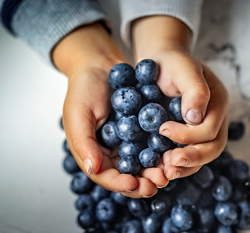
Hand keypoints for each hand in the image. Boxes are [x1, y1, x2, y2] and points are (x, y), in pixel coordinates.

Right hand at [53, 23, 167, 197]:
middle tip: (157, 184)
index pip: (104, 176)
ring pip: (141, 165)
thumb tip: (92, 169)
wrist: (100, 66)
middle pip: (126, 175)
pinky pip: (151, 147)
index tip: (134, 183)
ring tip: (167, 174)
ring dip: (154, 172)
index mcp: (92, 152)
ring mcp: (126, 142)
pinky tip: (171, 155)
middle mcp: (109, 152)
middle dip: (141, 183)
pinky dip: (160, 154)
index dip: (119, 183)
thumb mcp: (78, 114)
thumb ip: (83, 142)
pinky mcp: (141, 131)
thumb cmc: (84, 88)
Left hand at [133, 16, 228, 179]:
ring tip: (166, 173)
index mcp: (217, 102)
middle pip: (212, 148)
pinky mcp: (189, 136)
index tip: (163, 130)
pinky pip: (189, 154)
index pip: (210, 129)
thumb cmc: (172, 63)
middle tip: (169, 164)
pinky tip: (162, 168)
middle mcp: (215, 119)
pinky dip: (178, 165)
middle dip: (192, 158)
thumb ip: (194, 90)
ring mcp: (204, 129)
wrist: (162, 64)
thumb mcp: (183, 68)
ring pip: (203, 156)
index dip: (189, 135)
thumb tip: (195, 118)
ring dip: (185, 167)